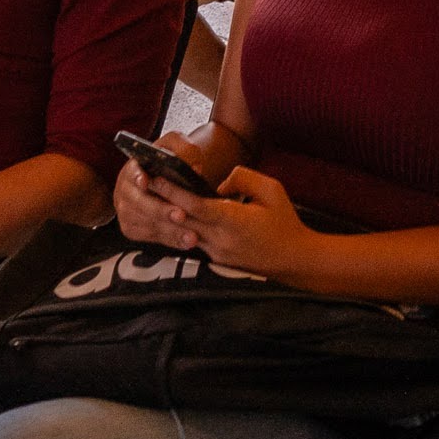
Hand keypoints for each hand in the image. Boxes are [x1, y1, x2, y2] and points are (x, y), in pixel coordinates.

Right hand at [113, 140, 221, 246]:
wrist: (170, 180)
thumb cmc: (172, 161)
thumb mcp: (178, 146)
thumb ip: (186, 150)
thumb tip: (195, 167)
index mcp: (133, 168)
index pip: (131, 172)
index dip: (137, 177)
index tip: (145, 181)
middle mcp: (124, 190)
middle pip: (137, 203)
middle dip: (160, 210)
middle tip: (181, 215)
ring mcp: (125, 211)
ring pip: (144, 224)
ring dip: (169, 231)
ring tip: (191, 235)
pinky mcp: (132, 228)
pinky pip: (149, 237)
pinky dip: (169, 240)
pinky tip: (186, 241)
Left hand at [142, 162, 312, 279]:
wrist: (294, 260)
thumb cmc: (285, 222)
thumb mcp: (271, 189)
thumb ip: (242, 178)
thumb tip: (219, 184)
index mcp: (233, 220)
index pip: (195, 205)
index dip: (173, 191)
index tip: (157, 177)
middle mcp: (220, 239)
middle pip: (183, 219)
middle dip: (163, 201)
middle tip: (144, 184)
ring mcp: (217, 253)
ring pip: (186, 232)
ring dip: (170, 216)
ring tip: (153, 198)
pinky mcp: (217, 261)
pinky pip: (195, 240)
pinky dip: (184, 228)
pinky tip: (175, 215)